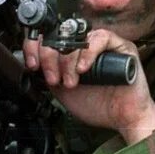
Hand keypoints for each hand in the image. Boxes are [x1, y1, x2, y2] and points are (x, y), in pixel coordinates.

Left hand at [24, 29, 154, 144]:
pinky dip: (87, 53)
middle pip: (59, 34)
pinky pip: (100, 38)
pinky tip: (83, 69)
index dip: (35, 47)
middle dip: (50, 58)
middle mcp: (84, 45)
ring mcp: (102, 44)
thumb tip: (32, 62)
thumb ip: (48, 73)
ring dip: (67, 60)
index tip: (32, 64)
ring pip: (77, 37)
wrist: (122, 119)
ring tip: (71, 82)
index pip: (47, 36)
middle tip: (53, 79)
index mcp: (69, 52)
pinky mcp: (120, 46)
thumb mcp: (61, 89)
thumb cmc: (97, 105)